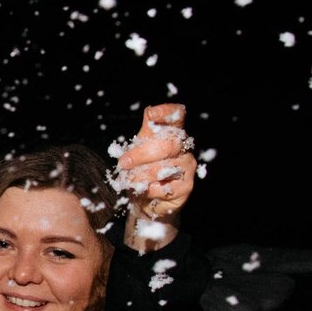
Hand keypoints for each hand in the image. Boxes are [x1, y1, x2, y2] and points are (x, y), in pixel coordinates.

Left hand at [114, 103, 197, 246]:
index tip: (152, 114)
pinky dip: (148, 189)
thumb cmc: (143, 168)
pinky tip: (144, 190)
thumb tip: (150, 112)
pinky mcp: (186, 187)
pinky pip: (163, 187)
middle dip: (141, 155)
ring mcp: (187, 167)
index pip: (176, 116)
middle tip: (124, 163)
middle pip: (166, 146)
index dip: (167, 113)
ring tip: (131, 180)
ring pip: (162, 169)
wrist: (146, 199)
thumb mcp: (139, 148)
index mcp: (173, 132)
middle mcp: (184, 148)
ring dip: (141, 175)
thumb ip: (145, 132)